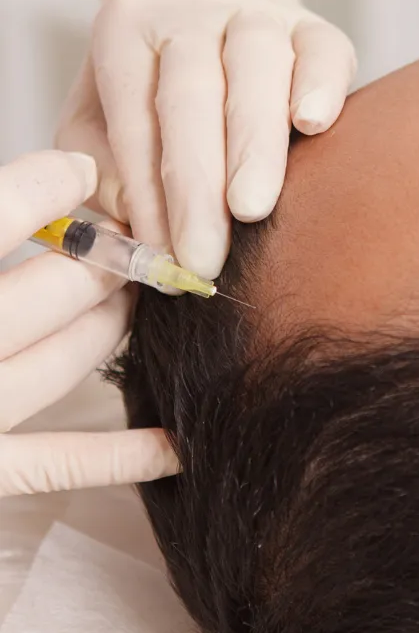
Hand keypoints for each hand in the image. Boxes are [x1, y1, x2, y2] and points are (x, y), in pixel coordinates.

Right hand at [0, 150, 178, 496]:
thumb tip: (33, 192)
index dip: (40, 189)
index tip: (79, 167)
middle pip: (51, 295)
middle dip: (101, 260)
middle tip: (124, 237)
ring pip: (65, 363)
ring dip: (110, 324)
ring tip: (131, 292)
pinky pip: (56, 465)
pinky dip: (119, 457)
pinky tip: (172, 447)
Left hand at [55, 0, 357, 278]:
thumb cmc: (154, 77)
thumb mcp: (99, 111)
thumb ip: (102, 166)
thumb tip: (134, 216)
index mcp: (127, 32)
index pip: (136, 120)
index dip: (148, 194)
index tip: (165, 258)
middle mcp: (191, 13)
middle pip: (192, 96)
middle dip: (198, 184)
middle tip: (205, 254)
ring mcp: (258, 15)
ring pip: (256, 72)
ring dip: (254, 146)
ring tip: (252, 208)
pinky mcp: (315, 27)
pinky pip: (322, 51)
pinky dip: (321, 86)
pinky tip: (314, 124)